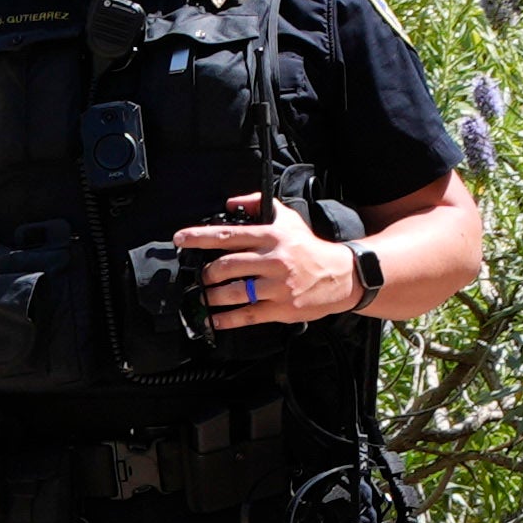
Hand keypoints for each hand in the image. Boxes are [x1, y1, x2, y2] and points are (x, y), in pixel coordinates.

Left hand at [192, 195, 353, 327]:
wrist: (342, 276)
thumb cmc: (309, 248)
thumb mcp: (288, 219)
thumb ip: (259, 205)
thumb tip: (230, 203)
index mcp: (272, 237)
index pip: (228, 235)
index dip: (199, 237)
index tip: (180, 239)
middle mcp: (273, 260)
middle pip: (225, 266)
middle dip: (207, 274)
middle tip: (202, 276)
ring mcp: (277, 286)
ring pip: (232, 292)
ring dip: (211, 296)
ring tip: (205, 296)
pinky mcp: (281, 308)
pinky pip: (245, 315)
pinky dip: (225, 319)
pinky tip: (214, 319)